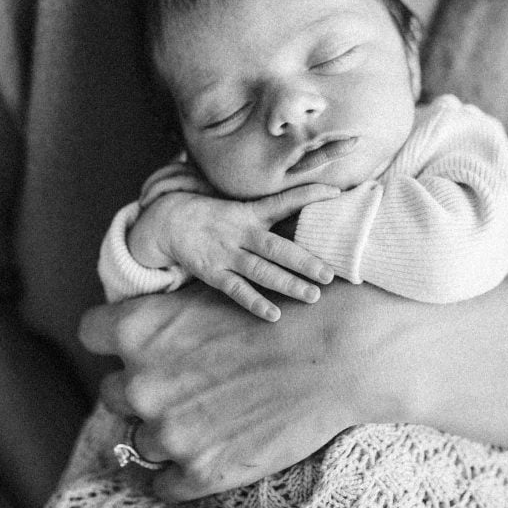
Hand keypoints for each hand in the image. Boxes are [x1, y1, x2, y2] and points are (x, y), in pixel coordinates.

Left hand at [80, 281, 373, 500]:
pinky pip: (163, 483)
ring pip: (140, 439)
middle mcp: (141, 382)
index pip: (91, 331)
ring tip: (209, 412)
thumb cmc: (277, 310)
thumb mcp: (208, 295)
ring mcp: (170, 432)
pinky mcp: (200, 472)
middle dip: (144, 386)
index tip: (136, 343)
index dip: (114, 338)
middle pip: (113, 392)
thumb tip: (138, 336)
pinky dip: (182, 471)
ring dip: (165, 428)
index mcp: (139, 329)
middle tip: (187, 380)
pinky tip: (210, 448)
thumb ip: (163, 318)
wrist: (337, 349)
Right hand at [131, 184, 338, 320]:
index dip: (307, 195)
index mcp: (250, 212)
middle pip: (275, 247)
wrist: (171, 220)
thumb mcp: (243, 207)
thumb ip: (272, 211)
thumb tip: (314, 205)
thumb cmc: (218, 216)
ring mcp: (226, 254)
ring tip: (313, 295)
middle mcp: (240, 232)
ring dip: (287, 284)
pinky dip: (254, 302)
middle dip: (303, 260)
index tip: (335, 192)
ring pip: (260, 271)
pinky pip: (236, 290)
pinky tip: (274, 314)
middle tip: (329, 273)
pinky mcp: (213, 273)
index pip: (282, 201)